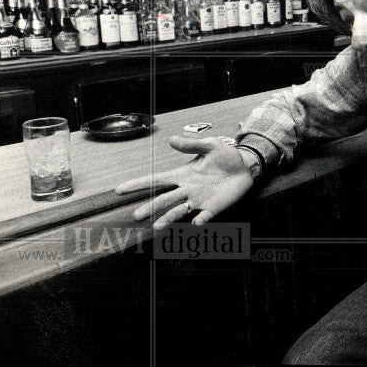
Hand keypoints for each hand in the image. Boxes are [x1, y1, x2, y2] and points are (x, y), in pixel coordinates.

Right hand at [116, 136, 254, 229]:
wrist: (246, 167)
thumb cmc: (226, 156)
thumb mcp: (209, 145)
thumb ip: (191, 144)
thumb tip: (171, 139)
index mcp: (183, 174)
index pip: (157, 180)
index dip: (138, 184)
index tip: (120, 190)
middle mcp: (187, 189)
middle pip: (164, 199)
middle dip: (150, 207)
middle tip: (136, 216)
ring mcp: (199, 200)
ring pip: (179, 211)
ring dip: (168, 218)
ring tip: (157, 226)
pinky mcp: (213, 207)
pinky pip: (204, 216)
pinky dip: (200, 220)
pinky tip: (196, 222)